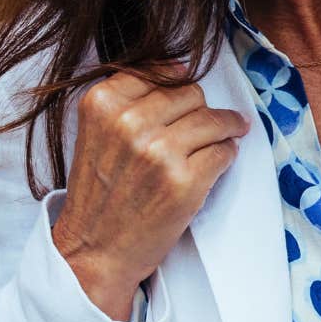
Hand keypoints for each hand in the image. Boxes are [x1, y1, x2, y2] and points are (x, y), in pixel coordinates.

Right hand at [52, 63, 249, 319]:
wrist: (94, 251)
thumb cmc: (99, 192)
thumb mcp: (96, 132)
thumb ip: (129, 100)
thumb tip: (182, 70)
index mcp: (103, 104)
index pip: (161, 72)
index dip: (176, 86)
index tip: (180, 102)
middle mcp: (129, 123)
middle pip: (191, 93)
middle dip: (199, 110)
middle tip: (196, 130)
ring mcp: (159, 152)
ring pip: (214, 119)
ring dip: (225, 129)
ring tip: (222, 137)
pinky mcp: (185, 181)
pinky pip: (225, 150)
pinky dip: (226, 155)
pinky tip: (214, 164)